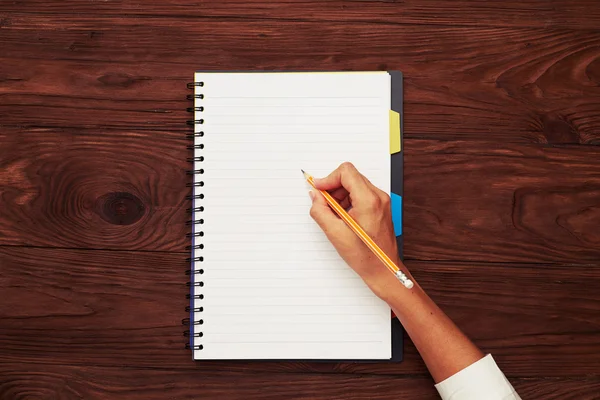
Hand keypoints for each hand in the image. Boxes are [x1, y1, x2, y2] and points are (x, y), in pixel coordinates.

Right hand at [308, 162, 400, 297]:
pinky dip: (348, 200)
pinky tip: (343, 216)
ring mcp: (382, 201)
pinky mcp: (381, 206)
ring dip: (340, 194)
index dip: (328, 178)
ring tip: (334, 213)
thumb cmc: (365, 256)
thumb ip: (320, 210)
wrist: (383, 269)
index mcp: (369, 201)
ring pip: (355, 184)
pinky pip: (361, 193)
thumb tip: (315, 196)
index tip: (318, 188)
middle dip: (333, 187)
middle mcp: (378, 197)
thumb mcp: (335, 233)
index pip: (346, 172)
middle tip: (324, 203)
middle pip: (350, 176)